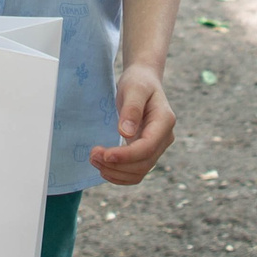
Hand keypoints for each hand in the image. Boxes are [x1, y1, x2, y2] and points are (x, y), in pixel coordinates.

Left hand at [89, 64, 173, 184]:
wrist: (144, 81)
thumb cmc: (138, 82)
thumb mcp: (133, 89)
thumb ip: (131, 109)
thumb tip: (126, 133)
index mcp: (164, 121)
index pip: (147, 147)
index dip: (126, 156)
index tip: (104, 154)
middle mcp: (164, 137)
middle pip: (143, 164)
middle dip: (116, 164)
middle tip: (92, 155)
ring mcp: (157, 146)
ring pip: (139, 172)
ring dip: (115, 172)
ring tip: (94, 159)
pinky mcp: (147, 151)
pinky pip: (136, 172)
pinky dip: (120, 175)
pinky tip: (104, 168)